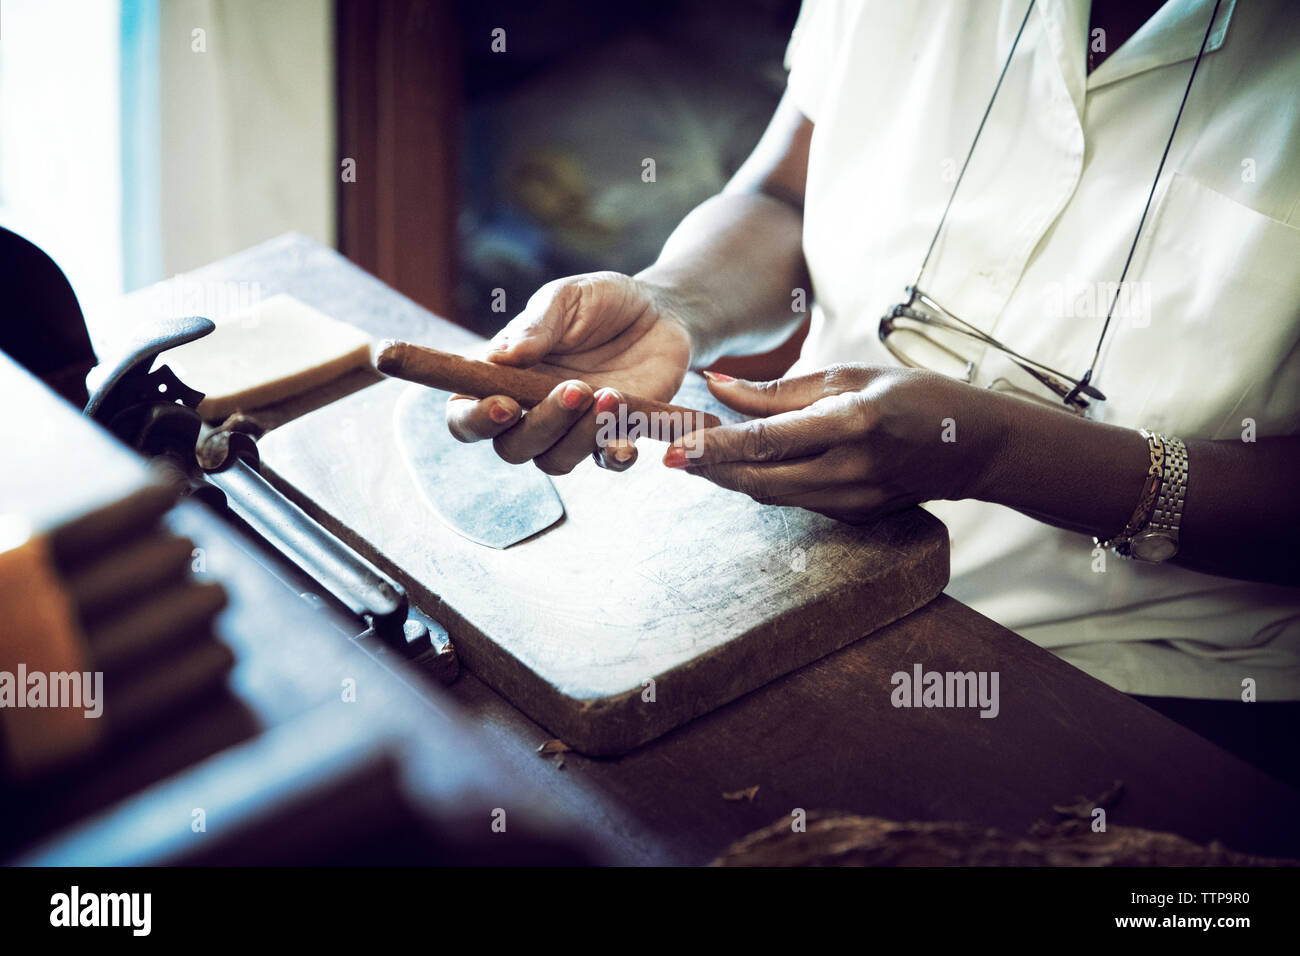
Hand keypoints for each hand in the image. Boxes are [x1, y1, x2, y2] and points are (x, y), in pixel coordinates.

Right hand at [446, 272, 692, 472]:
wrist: (659, 309)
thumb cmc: (600, 300)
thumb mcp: (566, 298)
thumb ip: (535, 326)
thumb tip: (499, 356)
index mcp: (503, 376)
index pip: (465, 414)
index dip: (475, 420)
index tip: (505, 405)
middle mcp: (531, 410)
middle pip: (512, 447)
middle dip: (540, 426)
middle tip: (575, 389)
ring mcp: (571, 428)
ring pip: (555, 461)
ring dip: (580, 438)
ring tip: (611, 395)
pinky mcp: (613, 434)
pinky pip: (606, 462)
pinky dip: (614, 456)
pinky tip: (627, 441)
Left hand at [662, 365, 1006, 522]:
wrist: (972, 447)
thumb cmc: (911, 397)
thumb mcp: (848, 376)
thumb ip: (778, 390)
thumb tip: (715, 388)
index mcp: (853, 423)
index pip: (771, 440)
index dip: (719, 446)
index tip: (676, 449)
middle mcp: (852, 470)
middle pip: (761, 478)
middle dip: (710, 469)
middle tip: (668, 453)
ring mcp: (855, 501)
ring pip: (772, 495)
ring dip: (729, 477)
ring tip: (693, 458)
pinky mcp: (854, 518)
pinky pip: (794, 501)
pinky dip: (763, 483)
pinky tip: (740, 468)